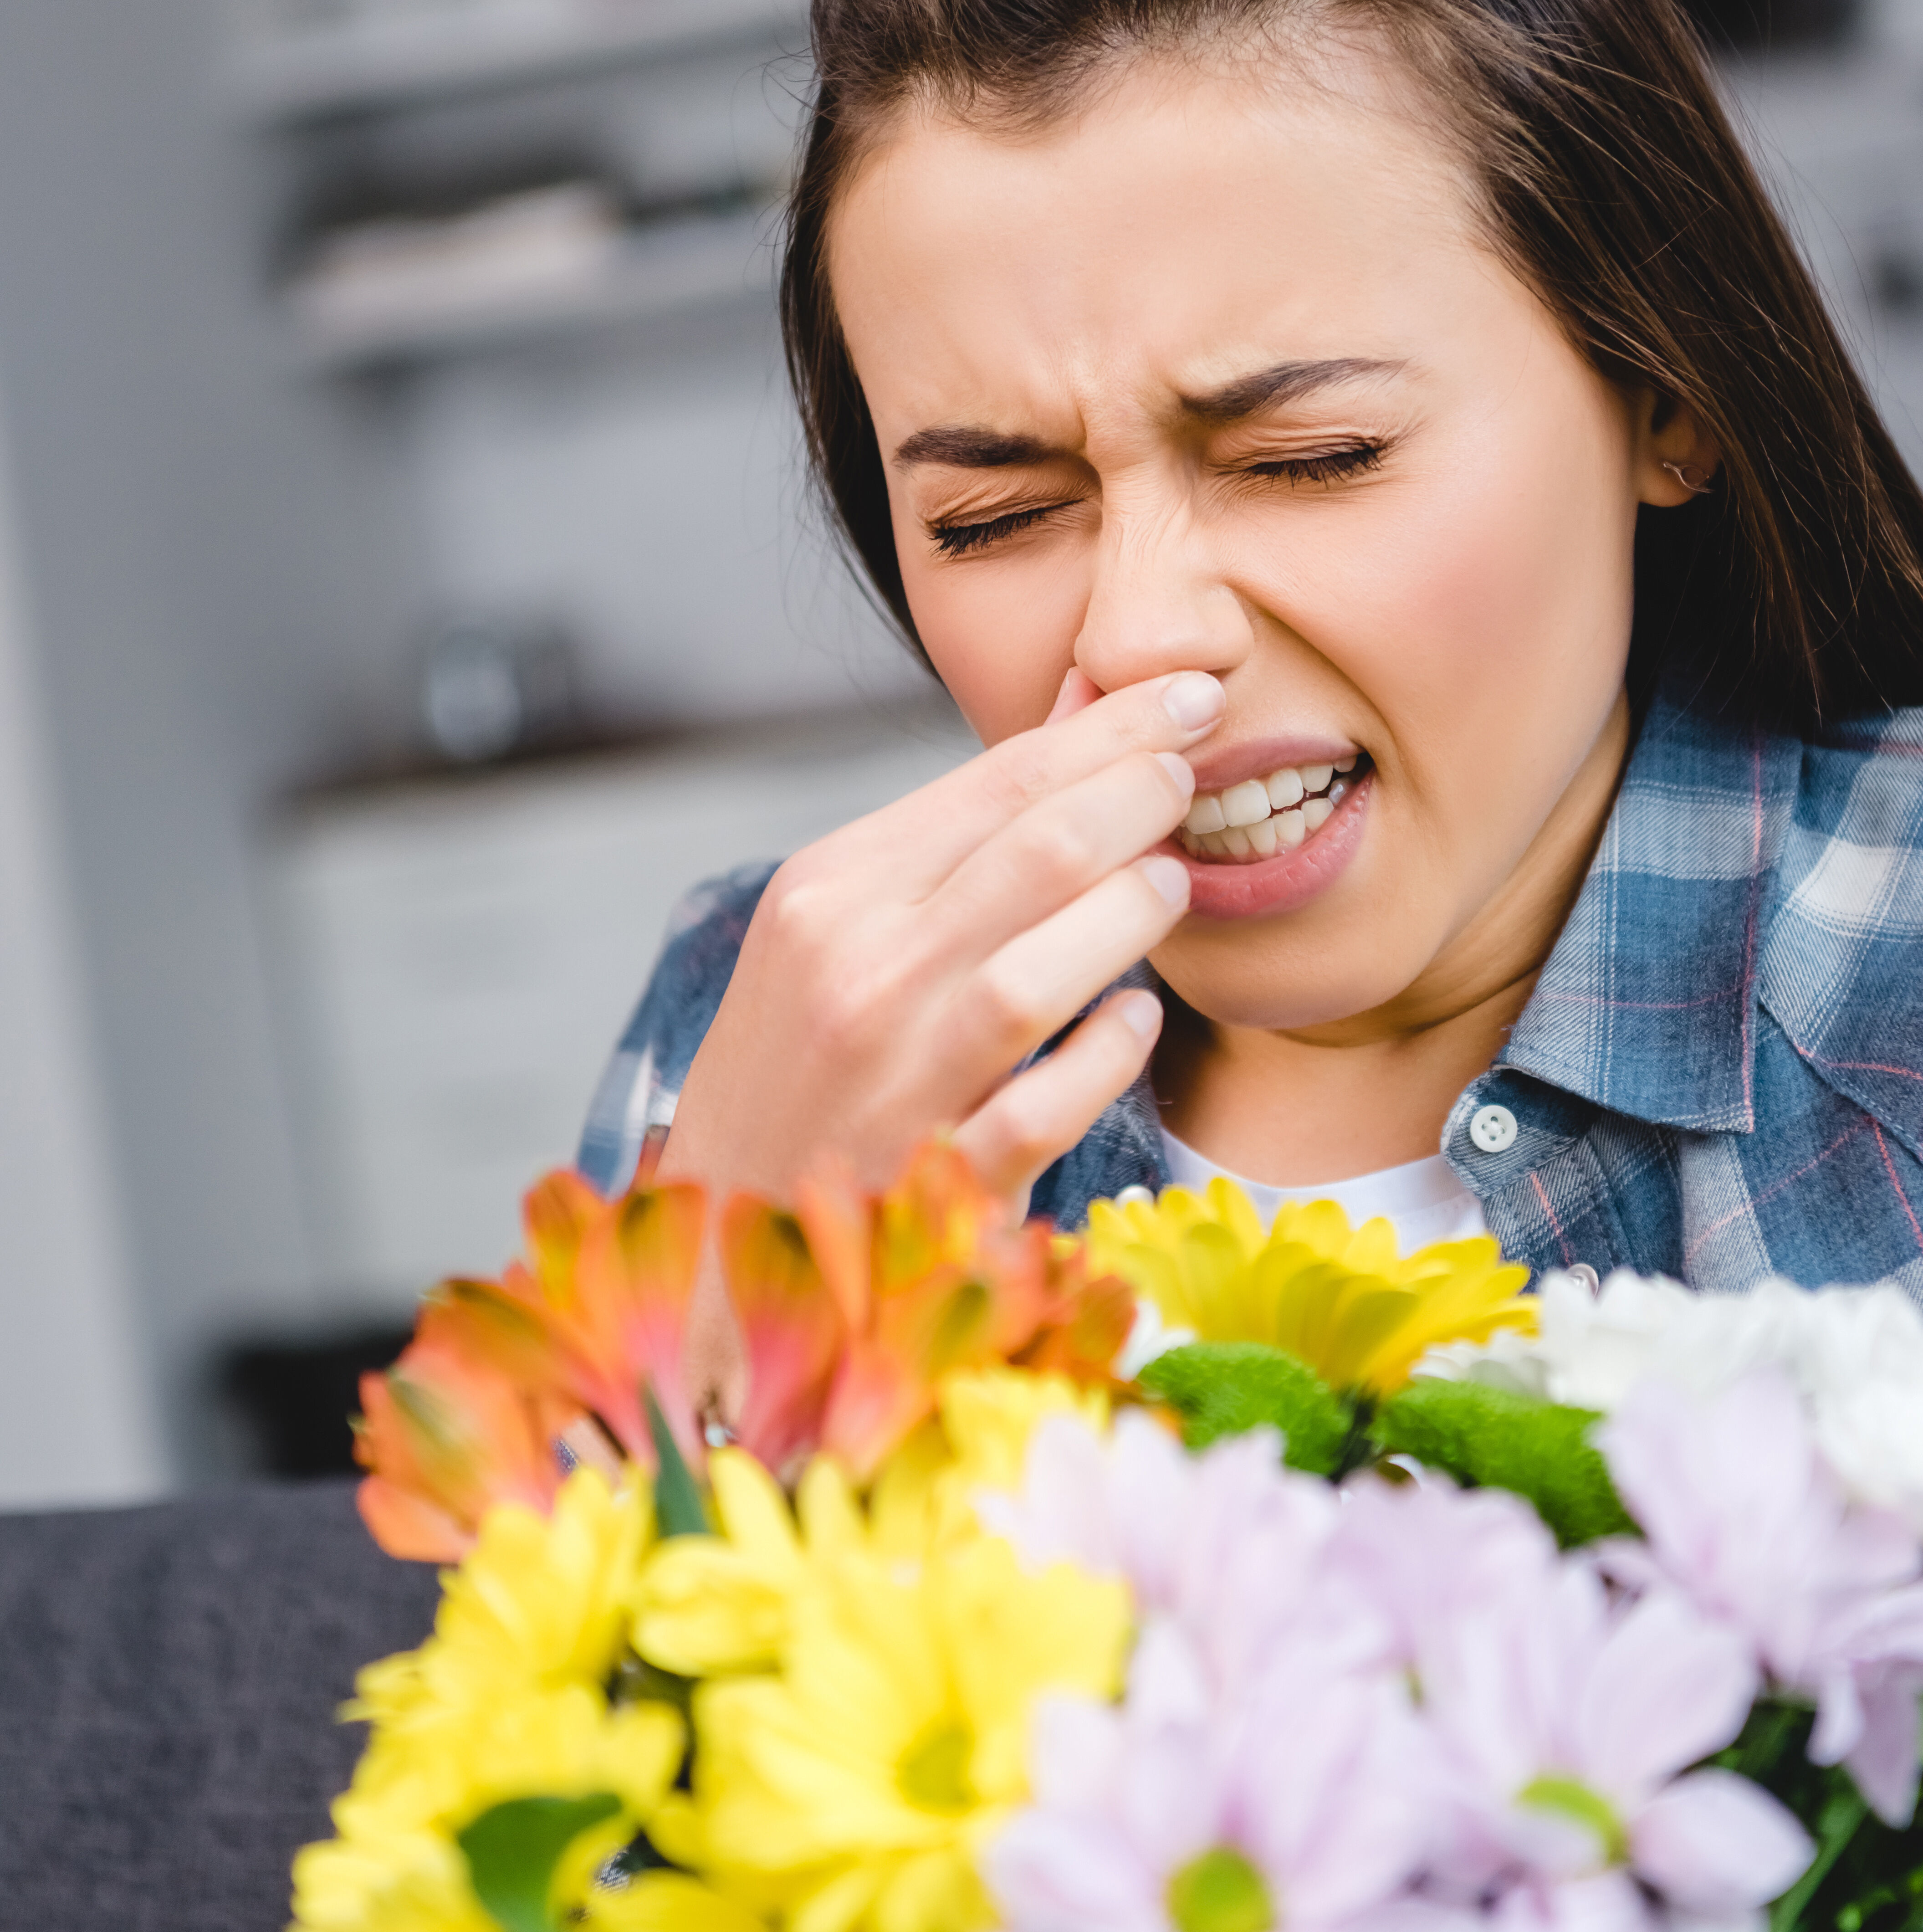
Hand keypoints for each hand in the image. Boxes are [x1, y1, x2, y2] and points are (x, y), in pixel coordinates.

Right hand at [654, 668, 1219, 1402]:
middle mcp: (856, 977)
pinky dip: (1110, 1054)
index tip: (1191, 696)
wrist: (718, 1235)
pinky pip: (1053, 1105)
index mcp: (826, 896)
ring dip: (1133, 914)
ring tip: (1172, 882)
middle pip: (1037, 853)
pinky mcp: (939, 1183)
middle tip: (1195, 774)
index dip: (1113, 728)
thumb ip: (962, 831)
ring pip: (1043, 974)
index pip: (998, 780)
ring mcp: (895, 1084)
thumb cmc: (802, 1060)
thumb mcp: (837, 923)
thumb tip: (1089, 716)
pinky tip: (1135, 1019)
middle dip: (1139, 796)